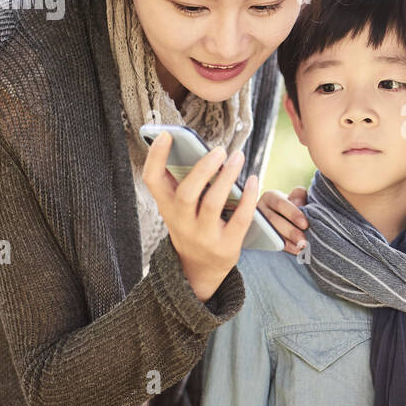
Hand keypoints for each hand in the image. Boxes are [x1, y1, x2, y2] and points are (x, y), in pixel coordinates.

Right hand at [142, 131, 259, 301]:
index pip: (152, 181)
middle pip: (187, 193)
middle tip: (219, 150)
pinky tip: (253, 180)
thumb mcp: (179, 209)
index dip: (156, 157)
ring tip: (238, 157)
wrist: (198, 270)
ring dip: (227, 177)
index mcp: (167, 208)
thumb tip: (198, 148)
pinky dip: (248, 197)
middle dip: (203, 169)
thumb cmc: (192, 227)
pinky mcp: (226, 246)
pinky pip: (240, 219)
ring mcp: (204, 236)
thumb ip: (183, 184)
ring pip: (213, 204)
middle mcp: (182, 223)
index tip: (166, 135)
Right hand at [257, 186, 308, 255]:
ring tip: (300, 247)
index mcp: (270, 197)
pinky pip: (268, 244)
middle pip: (273, 220)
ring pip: (269, 233)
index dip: (293, 214)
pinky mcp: (257, 237)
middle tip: (303, 241)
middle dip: (290, 231)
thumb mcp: (296, 198)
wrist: (282, 219)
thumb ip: (299, 197)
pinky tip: (294, 250)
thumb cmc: (292, 206)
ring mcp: (256, 224)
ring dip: (286, 241)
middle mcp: (259, 209)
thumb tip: (299, 204)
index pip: (280, 203)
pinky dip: (283, 247)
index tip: (305, 224)